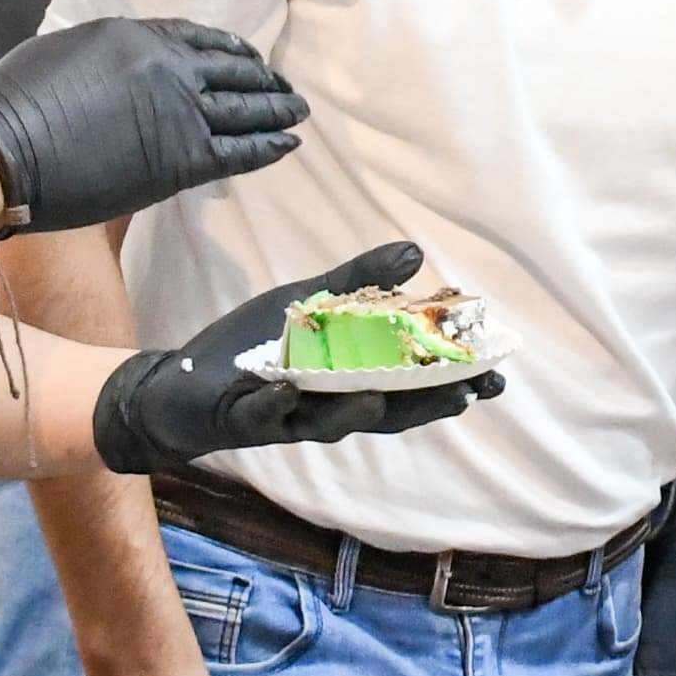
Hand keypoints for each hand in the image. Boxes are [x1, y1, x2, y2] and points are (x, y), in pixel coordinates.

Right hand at [0, 16, 306, 235]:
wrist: (1, 150)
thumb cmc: (13, 106)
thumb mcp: (64, 56)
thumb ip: (105, 61)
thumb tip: (120, 73)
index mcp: (135, 36)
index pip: (199, 39)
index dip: (230, 50)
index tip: (248, 58)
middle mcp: (167, 67)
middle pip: (232, 72)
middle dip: (263, 80)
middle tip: (285, 88)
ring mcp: (179, 111)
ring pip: (245, 109)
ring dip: (277, 110)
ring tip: (298, 112)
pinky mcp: (182, 158)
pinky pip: (240, 150)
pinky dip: (268, 147)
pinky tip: (288, 144)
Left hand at [89, 244, 505, 477]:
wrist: (178, 385)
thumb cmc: (252, 348)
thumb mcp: (310, 304)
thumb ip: (360, 282)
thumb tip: (417, 253)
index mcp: (350, 379)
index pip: (411, 385)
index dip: (452, 382)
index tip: (496, 373)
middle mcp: (328, 405)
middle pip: (388, 412)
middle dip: (428, 405)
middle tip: (470, 393)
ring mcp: (287, 416)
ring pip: (329, 422)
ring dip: (354, 414)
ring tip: (379, 403)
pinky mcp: (242, 418)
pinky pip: (262, 415)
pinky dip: (274, 405)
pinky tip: (285, 391)